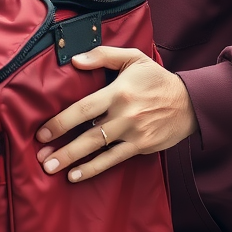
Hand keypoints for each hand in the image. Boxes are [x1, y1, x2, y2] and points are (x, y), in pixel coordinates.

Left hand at [35, 46, 197, 181]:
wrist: (190, 102)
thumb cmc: (157, 78)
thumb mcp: (133, 58)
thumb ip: (103, 56)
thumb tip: (75, 59)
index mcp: (119, 92)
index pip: (83, 108)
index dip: (60, 121)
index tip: (42, 132)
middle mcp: (124, 114)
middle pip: (87, 134)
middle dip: (62, 148)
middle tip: (41, 158)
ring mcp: (133, 133)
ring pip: (98, 149)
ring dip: (73, 161)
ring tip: (51, 169)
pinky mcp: (141, 146)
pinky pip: (113, 160)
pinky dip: (94, 169)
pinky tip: (76, 175)